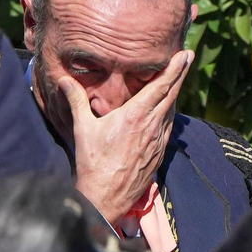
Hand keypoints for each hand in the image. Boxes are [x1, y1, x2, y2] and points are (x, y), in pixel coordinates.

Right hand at [60, 49, 192, 223]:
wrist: (106, 196)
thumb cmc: (94, 163)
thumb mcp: (83, 129)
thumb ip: (77, 100)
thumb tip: (64, 79)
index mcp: (135, 116)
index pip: (160, 87)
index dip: (174, 69)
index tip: (184, 54)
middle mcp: (151, 126)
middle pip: (172, 94)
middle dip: (181, 73)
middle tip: (188, 56)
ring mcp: (158, 141)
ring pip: (172, 110)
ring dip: (176, 93)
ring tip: (178, 78)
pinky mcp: (159, 153)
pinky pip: (168, 126)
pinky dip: (170, 112)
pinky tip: (168, 108)